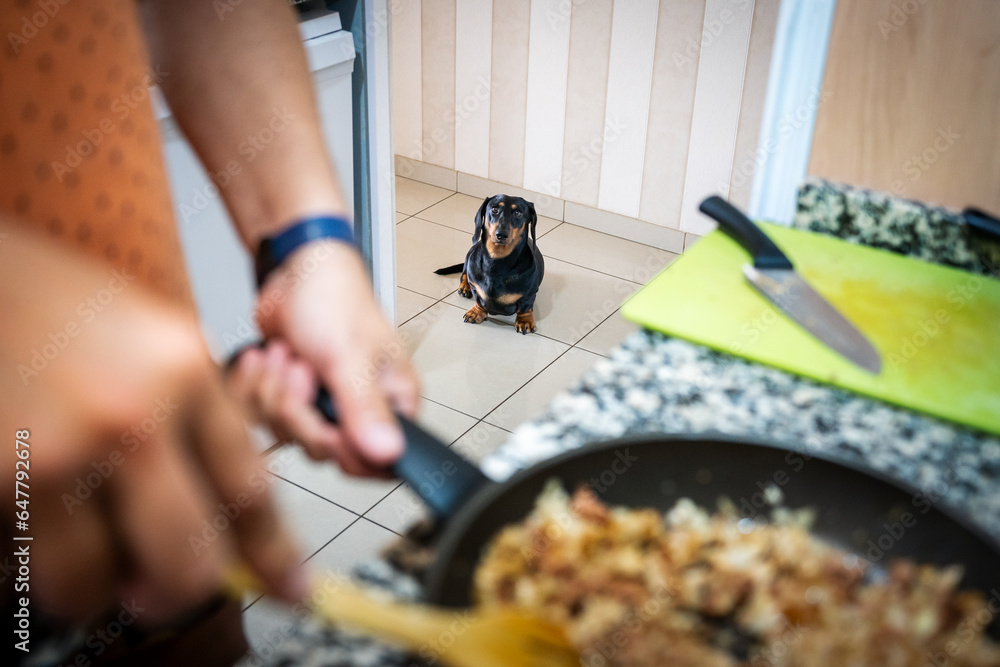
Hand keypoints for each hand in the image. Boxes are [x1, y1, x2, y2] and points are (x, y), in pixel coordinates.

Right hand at [0, 226, 305, 622]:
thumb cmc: (64, 302)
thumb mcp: (159, 342)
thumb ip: (196, 420)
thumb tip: (222, 512)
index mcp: (185, 373)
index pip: (249, 490)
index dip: (274, 554)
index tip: (291, 587)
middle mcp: (132, 416)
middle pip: (188, 556)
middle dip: (184, 588)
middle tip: (170, 587)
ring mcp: (60, 450)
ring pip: (100, 580)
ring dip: (104, 585)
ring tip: (97, 553)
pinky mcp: (2, 476)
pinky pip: (34, 562)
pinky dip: (50, 563)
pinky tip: (53, 525)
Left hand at [235, 241, 418, 476]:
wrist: (295, 268)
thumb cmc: (334, 298)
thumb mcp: (349, 357)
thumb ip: (366, 409)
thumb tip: (390, 453)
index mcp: (392, 401)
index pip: (379, 461)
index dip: (346, 451)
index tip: (327, 425)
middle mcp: (360, 408)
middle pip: (322, 450)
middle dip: (298, 410)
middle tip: (302, 372)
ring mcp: (322, 404)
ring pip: (287, 434)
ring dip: (274, 391)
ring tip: (286, 355)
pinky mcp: (290, 396)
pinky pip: (262, 416)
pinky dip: (256, 385)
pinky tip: (267, 356)